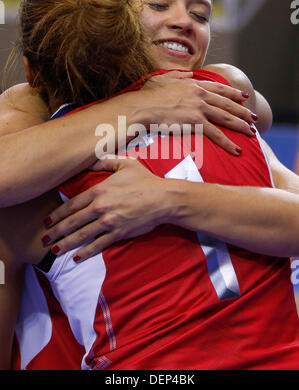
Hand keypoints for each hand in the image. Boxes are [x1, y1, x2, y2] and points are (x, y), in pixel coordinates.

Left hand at [42, 157, 170, 261]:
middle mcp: (100, 207)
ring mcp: (108, 222)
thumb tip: (90, 161)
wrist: (163, 198)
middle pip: (72, 222)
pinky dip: (86, 252)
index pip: (72, 205)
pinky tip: (77, 258)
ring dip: (66, 244)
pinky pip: (98, 245)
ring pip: (82, 235)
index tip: (48, 221)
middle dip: (56, 232)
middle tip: (44, 239)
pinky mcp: (118, 233)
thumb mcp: (125, 164)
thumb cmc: (145, 180)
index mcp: (99, 191)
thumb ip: (105, 162)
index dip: (58, 214)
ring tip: (55, 250)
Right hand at [139, 71, 256, 155]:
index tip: (242, 97)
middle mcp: (200, 95)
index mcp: (193, 84)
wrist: (142, 107)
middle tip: (254, 117)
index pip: (219, 89)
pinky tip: (237, 150)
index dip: (232, 94)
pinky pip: (217, 134)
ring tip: (252, 133)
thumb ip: (178, 76)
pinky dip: (228, 143)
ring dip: (241, 126)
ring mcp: (199, 109)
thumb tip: (188, 74)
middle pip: (227, 104)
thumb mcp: (163, 79)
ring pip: (226, 118)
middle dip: (243, 111)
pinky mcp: (196, 123)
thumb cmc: (148, 95)